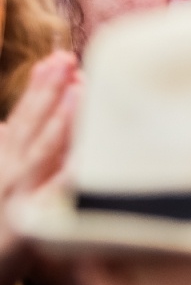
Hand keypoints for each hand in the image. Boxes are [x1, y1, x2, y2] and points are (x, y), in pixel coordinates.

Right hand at [0, 53, 79, 284]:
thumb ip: (5, 148)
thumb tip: (7, 124)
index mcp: (4, 160)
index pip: (22, 116)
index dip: (39, 87)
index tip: (58, 58)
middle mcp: (8, 172)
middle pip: (30, 126)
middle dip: (48, 91)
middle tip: (68, 60)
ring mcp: (17, 197)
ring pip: (41, 153)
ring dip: (59, 121)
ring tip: (78, 92)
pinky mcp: (28, 226)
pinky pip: (55, 198)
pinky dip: (69, 178)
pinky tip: (87, 160)